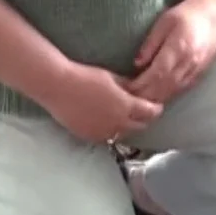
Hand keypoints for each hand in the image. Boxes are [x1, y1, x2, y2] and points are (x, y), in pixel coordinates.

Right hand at [40, 61, 162, 144]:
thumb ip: (128, 87)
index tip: (156, 106)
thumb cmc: (85, 77)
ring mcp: (103, 132)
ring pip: (123, 134)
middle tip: (143, 112)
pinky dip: (110, 131)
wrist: (58, 87)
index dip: (156, 109)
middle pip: (140, 126)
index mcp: (126, 106)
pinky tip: (106, 122)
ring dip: (126, 127)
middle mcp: (117, 123)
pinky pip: (106, 137)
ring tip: (123, 117)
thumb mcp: (112, 78)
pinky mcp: (89, 136)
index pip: (150, 113)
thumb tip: (137, 90)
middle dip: (144, 119)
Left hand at [128, 0, 215, 104]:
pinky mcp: (200, 74)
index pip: (156, 74)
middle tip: (127, 100)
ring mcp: (196, 70)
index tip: (125, 89)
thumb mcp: (164, 22)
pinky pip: (181, 90)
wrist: (214, 14)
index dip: (140, 85)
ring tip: (138, 102)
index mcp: (179, 48)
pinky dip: (167, 96)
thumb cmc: (186, 14)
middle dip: (144, 96)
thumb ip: (151, 43)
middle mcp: (189, 63)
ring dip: (155, 99)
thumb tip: (137, 64)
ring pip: (173, 92)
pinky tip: (156, 97)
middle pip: (164, 87)